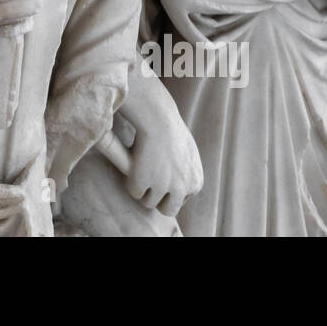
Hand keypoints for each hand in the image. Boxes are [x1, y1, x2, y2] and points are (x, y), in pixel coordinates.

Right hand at [119, 71, 203, 216]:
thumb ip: (188, 174)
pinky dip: (131, 180)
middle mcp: (182, 189)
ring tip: (141, 167)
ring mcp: (162, 187)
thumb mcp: (189, 155)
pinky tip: (133, 164)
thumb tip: (183, 192)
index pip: (179, 200)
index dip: (166, 188)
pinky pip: (134, 192)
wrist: (158, 117)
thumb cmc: (170, 129)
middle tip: (148, 179)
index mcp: (195, 183)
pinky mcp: (143, 183)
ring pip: (148, 202)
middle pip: (167, 209)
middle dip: (157, 197)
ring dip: (143, 187)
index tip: (160, 173)